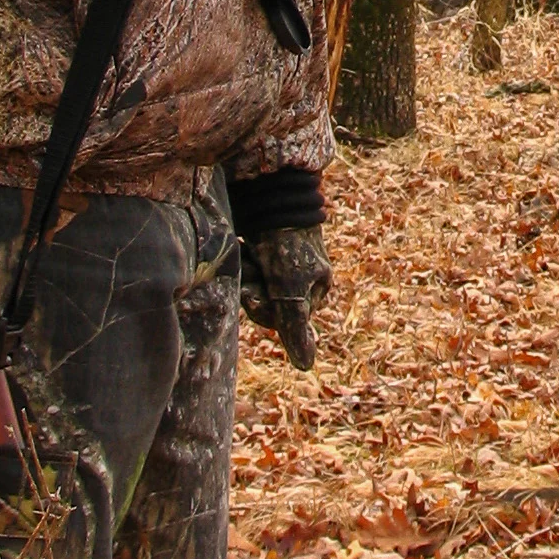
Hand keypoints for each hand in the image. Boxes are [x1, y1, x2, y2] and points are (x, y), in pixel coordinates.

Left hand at [239, 225, 330, 369]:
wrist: (271, 192)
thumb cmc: (286, 243)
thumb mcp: (290, 289)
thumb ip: (295, 327)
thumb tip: (306, 365)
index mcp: (316, 288)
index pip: (282, 319)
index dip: (263, 308)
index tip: (254, 293)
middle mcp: (301, 276)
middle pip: (267, 304)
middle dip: (254, 288)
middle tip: (250, 266)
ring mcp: (282, 261)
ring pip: (255, 286)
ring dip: (246, 272)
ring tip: (246, 250)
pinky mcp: (264, 246)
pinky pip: (248, 267)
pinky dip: (242, 259)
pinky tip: (242, 244)